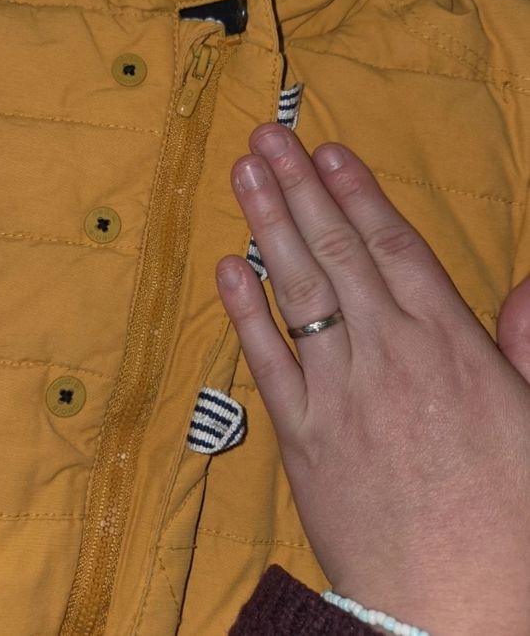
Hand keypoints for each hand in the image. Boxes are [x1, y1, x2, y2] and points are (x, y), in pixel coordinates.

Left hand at [215, 123, 529, 635]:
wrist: (457, 611)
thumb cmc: (508, 519)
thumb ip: (528, 345)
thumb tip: (526, 286)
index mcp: (450, 345)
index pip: (394, 247)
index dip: (357, 193)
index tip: (328, 151)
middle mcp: (389, 356)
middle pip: (338, 252)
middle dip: (300, 187)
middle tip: (268, 137)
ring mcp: (340, 394)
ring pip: (298, 290)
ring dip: (267, 225)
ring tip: (244, 174)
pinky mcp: (302, 437)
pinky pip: (267, 362)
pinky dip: (244, 312)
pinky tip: (227, 267)